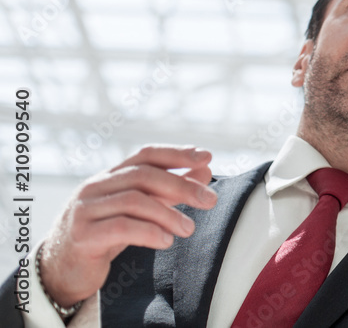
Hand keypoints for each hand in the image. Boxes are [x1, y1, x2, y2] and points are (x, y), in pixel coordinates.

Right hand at [38, 145, 217, 306]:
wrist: (62, 270)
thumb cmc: (105, 235)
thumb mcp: (138, 210)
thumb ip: (168, 190)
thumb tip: (205, 170)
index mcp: (110, 176)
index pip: (146, 155)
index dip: (177, 154)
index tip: (207, 157)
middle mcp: (95, 186)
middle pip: (144, 175)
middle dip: (181, 185)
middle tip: (209, 200)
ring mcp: (85, 209)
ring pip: (134, 200)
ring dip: (168, 214)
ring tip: (189, 228)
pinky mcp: (82, 235)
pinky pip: (121, 227)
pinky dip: (149, 232)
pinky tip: (166, 241)